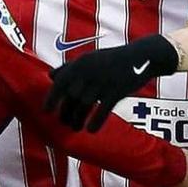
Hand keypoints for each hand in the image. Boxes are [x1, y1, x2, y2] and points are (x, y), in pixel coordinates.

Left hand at [45, 34, 178, 131]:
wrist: (141, 56)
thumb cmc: (112, 59)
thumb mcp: (90, 59)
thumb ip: (70, 67)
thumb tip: (51, 75)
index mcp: (81, 63)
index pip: (60, 82)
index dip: (52, 98)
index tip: (46, 111)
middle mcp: (90, 72)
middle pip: (71, 97)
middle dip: (65, 112)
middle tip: (65, 123)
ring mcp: (103, 81)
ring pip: (84, 106)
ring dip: (78, 120)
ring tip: (76, 128)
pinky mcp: (117, 91)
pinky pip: (103, 110)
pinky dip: (96, 121)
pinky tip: (91, 130)